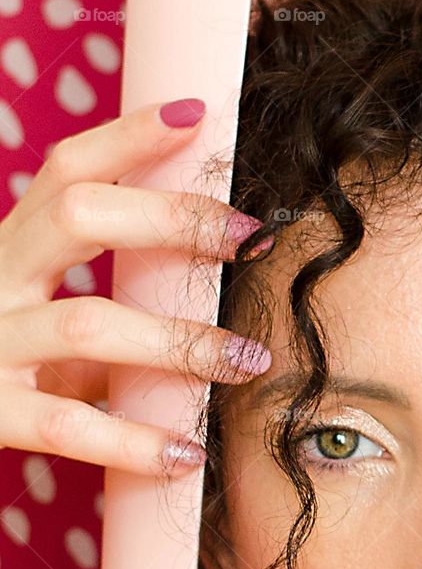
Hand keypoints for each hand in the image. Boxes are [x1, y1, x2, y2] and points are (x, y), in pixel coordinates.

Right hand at [0, 97, 274, 474]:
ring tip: (249, 361)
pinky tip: (187, 453)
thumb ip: (106, 319)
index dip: (128, 137)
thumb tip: (209, 315)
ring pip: (89, 324)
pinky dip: (136, 442)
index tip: (197, 115)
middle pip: (80, 216)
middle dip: (173, 218)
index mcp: (8, 249)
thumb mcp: (40, 329)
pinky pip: (70, 426)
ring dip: (181, 341)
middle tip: (250, 237)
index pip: (67, 170)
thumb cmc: (0, 371)